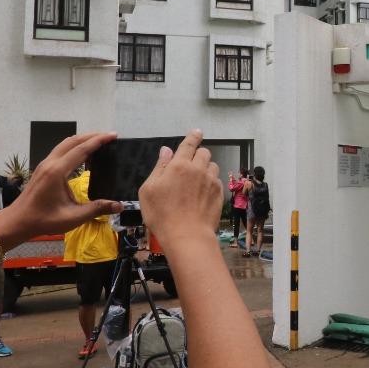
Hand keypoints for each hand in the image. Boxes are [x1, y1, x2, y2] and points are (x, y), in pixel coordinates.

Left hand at [0, 132, 119, 244]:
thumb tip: (119, 205)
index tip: (113, 135)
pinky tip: (82, 155)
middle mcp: (50, 163)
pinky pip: (60, 150)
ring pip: (65, 144)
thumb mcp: (73, 217)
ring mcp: (45, 164)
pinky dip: (74, 147)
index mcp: (57, 171)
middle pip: (73, 141)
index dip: (99, 141)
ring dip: (82, 140)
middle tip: (109, 136)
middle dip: (92, 136)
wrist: (18, 221)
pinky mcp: (42, 168)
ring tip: (98, 142)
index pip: (81, 149)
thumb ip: (97, 209)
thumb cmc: (44, 220)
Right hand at [140, 130, 222, 255]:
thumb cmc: (161, 214)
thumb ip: (159, 168)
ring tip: (197, 180)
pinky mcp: (220, 194)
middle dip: (198, 154)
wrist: (187, 236)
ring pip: (213, 166)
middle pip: (204, 153)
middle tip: (190, 165)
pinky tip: (203, 194)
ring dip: (206, 168)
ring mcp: (211, 182)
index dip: (193, 136)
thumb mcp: (149, 190)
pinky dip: (211, 183)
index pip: (189, 144)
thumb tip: (166, 150)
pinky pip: (217, 181)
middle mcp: (198, 170)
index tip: (197, 131)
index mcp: (179, 165)